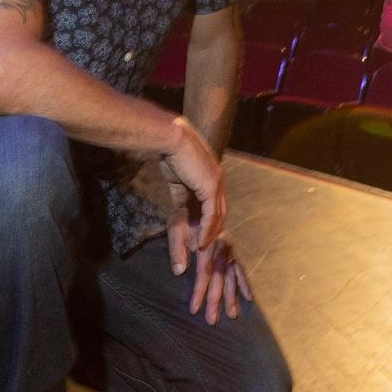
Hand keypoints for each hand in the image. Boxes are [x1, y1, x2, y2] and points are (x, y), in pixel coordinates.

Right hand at [158, 114, 225, 251]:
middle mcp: (219, 180)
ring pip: (217, 217)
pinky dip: (206, 230)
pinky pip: (211, 214)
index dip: (209, 224)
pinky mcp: (211, 187)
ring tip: (201, 251)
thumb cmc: (171, 154)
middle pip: (220, 213)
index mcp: (212, 177)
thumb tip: (181, 207)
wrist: (171, 139)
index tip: (201, 239)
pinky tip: (200, 242)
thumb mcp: (178, 179)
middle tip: (205, 251)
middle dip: (213, 234)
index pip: (215, 206)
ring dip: (209, 236)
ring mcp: (218, 183)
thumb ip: (183, 194)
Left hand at [168, 222, 252, 323]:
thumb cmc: (186, 212)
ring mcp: (229, 247)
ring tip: (232, 314)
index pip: (204, 272)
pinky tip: (249, 296)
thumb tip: (179, 272)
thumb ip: (177, 249)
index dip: (199, 291)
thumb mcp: (176, 226)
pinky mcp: (231, 247)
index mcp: (208, 243)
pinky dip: (244, 281)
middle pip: (220, 277)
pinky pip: (240, 266)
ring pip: (232, 274)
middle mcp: (222, 246)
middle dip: (216, 299)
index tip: (194, 309)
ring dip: (232, 295)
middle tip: (212, 320)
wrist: (200, 194)